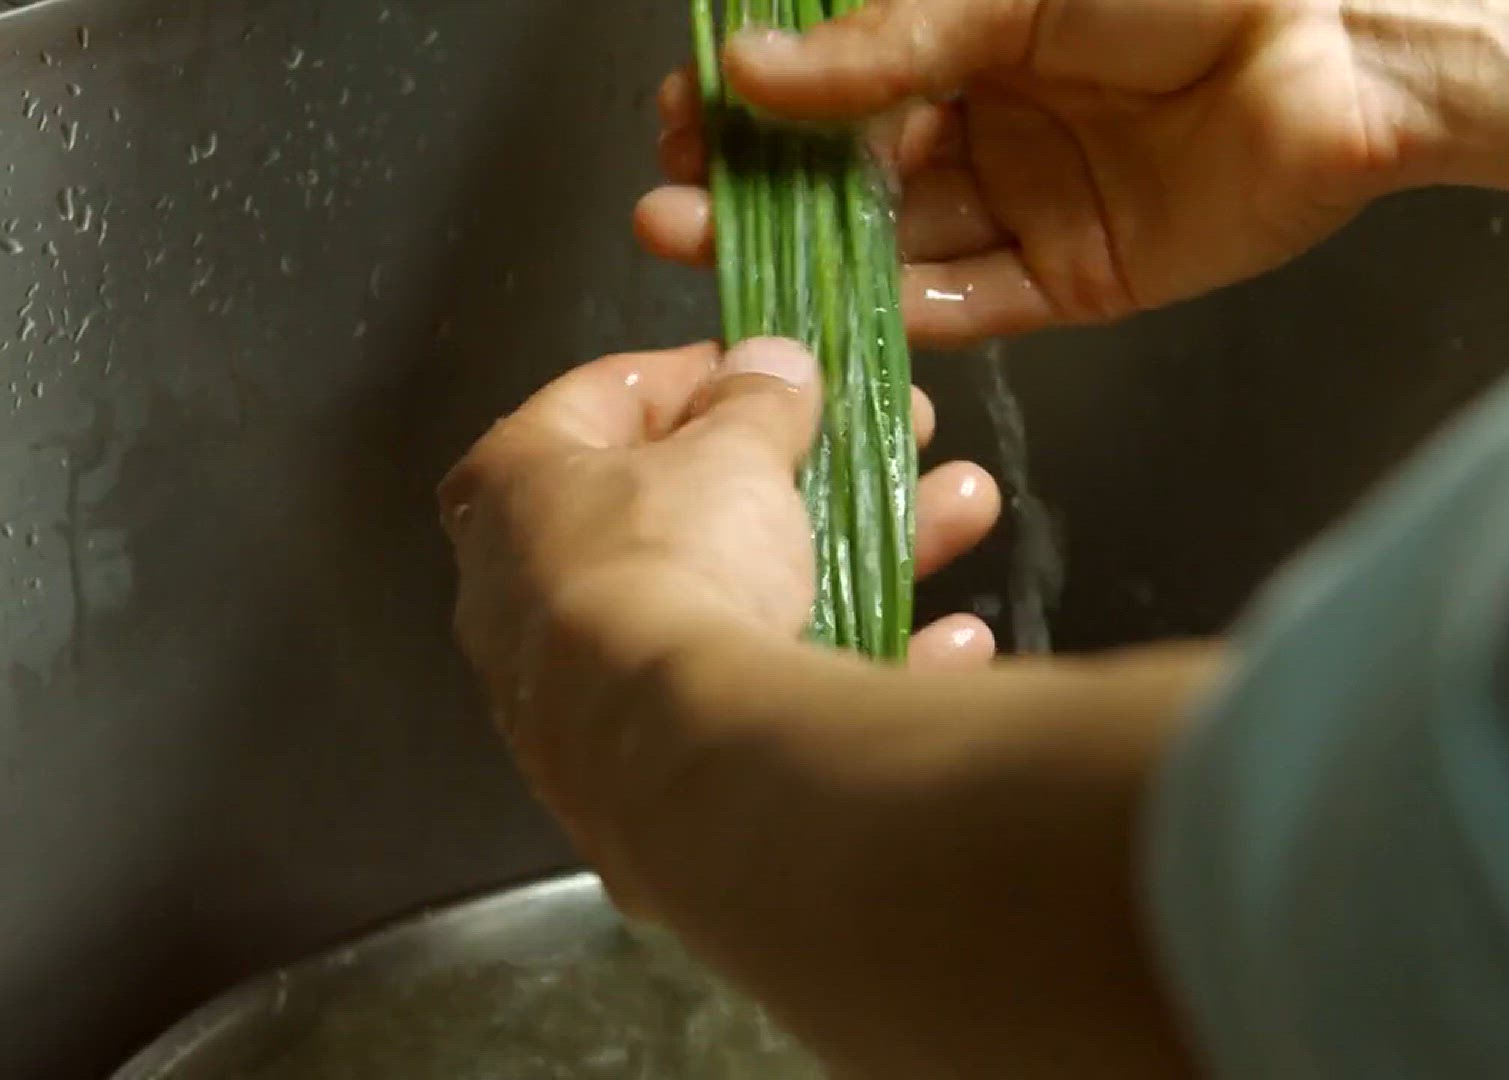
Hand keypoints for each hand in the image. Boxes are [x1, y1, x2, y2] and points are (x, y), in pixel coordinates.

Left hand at [438, 337, 999, 908]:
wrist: (683, 756)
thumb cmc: (673, 563)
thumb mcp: (731, 452)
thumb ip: (757, 401)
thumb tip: (772, 359)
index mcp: (517, 493)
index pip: (599, 400)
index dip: (700, 372)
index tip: (780, 366)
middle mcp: (540, 596)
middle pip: (695, 508)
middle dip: (813, 471)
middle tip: (894, 432)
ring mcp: (610, 691)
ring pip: (757, 601)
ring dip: (871, 553)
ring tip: (966, 507)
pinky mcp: (678, 770)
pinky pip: (780, 699)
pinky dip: (864, 663)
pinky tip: (954, 643)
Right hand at [637, 0, 1424, 346]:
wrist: (1349, 51)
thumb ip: (889, 39)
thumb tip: (758, 66)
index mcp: (980, 35)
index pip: (842, 77)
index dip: (762, 98)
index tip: (685, 108)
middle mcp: (997, 123)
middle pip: (854, 169)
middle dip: (761, 182)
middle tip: (672, 194)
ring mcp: (1034, 204)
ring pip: (899, 237)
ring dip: (812, 246)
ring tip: (712, 242)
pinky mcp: (1080, 277)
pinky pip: (976, 300)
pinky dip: (909, 304)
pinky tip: (841, 297)